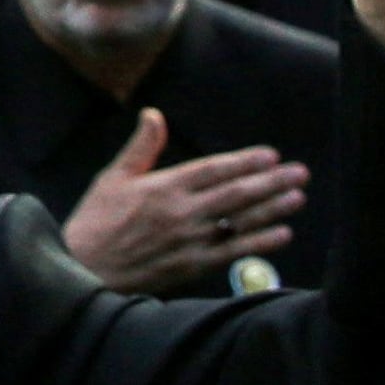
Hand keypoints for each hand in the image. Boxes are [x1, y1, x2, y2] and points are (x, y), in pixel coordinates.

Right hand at [55, 107, 310, 293]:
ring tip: (298, 197)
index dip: (245, 162)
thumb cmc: (95, 221)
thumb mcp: (113, 177)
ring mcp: (190, 241)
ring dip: (273, 209)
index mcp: (164, 187)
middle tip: (300, 172)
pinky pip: (234, 252)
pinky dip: (260, 243)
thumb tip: (153, 114)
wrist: (83, 269)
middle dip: (271, 182)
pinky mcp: (192, 266)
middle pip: (236, 194)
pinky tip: (282, 234)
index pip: (214, 169)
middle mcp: (182, 212)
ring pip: (241, 221)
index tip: (271, 156)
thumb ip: (141, 147)